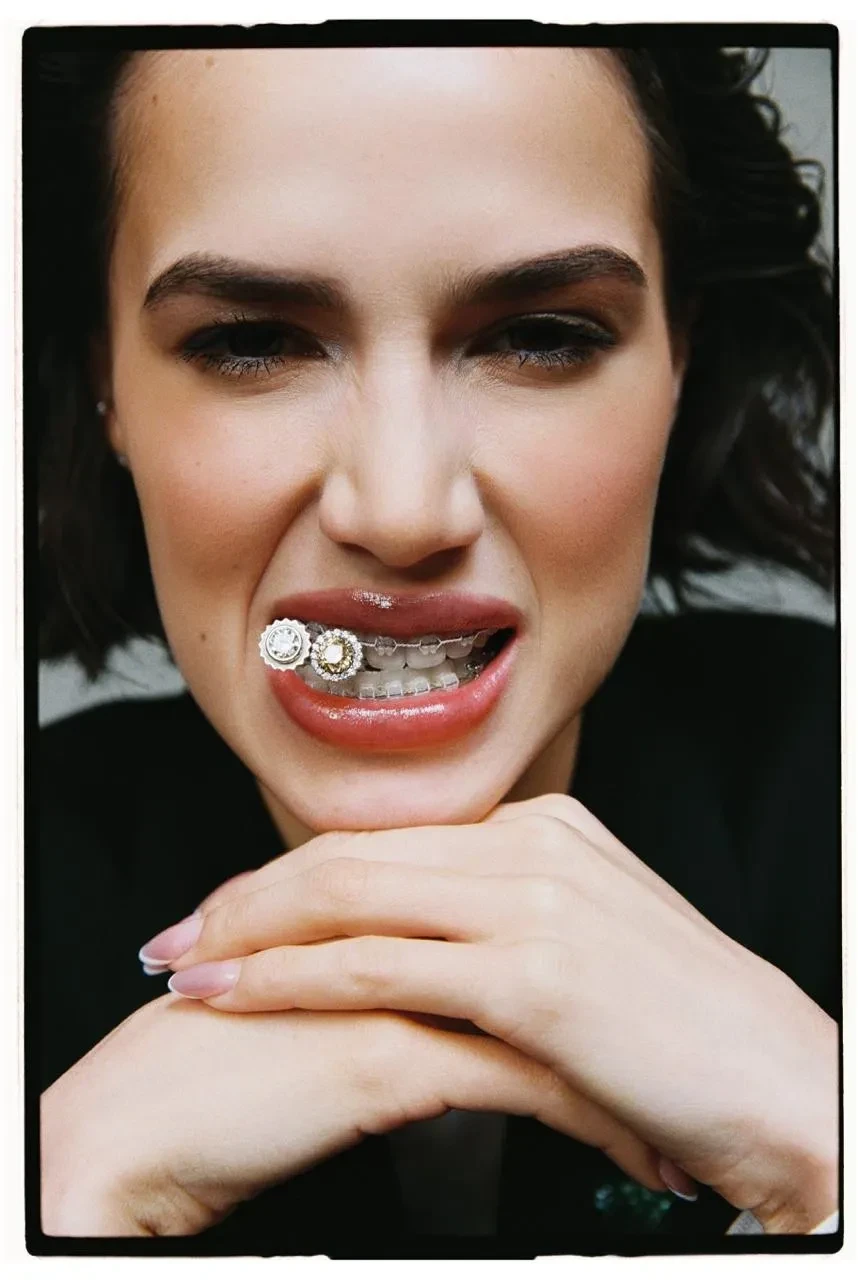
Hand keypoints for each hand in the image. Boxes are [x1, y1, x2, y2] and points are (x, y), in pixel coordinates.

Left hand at [152, 794, 838, 1231]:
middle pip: (351, 854)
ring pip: (349, 898)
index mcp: (544, 827)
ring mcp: (532, 901)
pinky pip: (377, 967)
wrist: (783, 1080)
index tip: (236, 910)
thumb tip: (422, 938)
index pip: (388, 840)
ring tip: (181, 963)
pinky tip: (235, 994)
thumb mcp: (589, 942)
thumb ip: (508, 918)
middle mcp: (532, 843)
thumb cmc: (686, 1029)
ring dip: (249, 931)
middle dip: (248, 894)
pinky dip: (289, 979)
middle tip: (178, 931)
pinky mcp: (532, 973)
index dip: (296, 874)